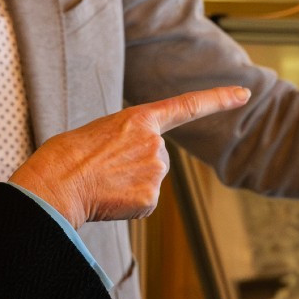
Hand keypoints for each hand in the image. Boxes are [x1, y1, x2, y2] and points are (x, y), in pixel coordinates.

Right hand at [10, 86, 250, 225]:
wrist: (54, 185)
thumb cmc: (66, 158)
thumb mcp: (100, 134)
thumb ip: (127, 141)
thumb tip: (134, 167)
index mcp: (139, 118)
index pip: (188, 105)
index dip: (219, 99)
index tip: (245, 94)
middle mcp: (155, 143)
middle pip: (157, 157)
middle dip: (136, 165)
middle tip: (104, 169)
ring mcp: (155, 171)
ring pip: (151, 180)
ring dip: (131, 185)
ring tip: (102, 183)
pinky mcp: (151, 198)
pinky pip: (145, 203)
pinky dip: (128, 205)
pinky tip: (109, 199)